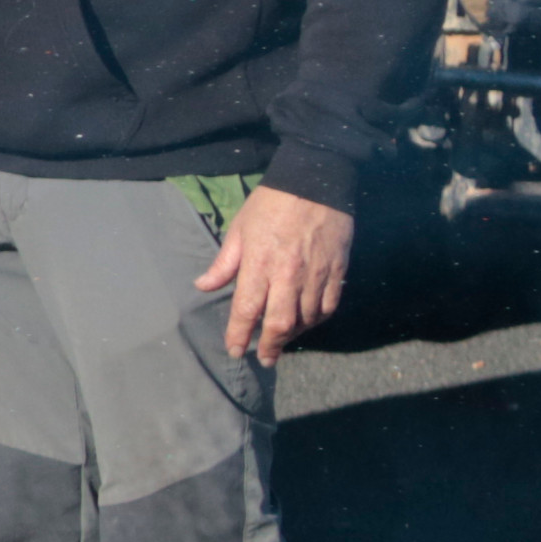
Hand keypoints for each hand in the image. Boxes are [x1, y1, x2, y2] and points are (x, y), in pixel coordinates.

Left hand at [193, 185, 352, 364]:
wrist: (316, 183)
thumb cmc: (270, 204)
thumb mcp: (239, 229)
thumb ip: (224, 263)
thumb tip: (203, 286)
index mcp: (259, 264)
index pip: (246, 310)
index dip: (239, 335)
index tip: (234, 351)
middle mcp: (288, 275)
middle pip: (280, 323)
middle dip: (270, 346)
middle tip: (265, 359)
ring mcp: (316, 274)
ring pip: (307, 318)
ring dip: (293, 334)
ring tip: (282, 340)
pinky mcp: (337, 271)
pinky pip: (329, 306)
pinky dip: (318, 319)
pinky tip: (308, 322)